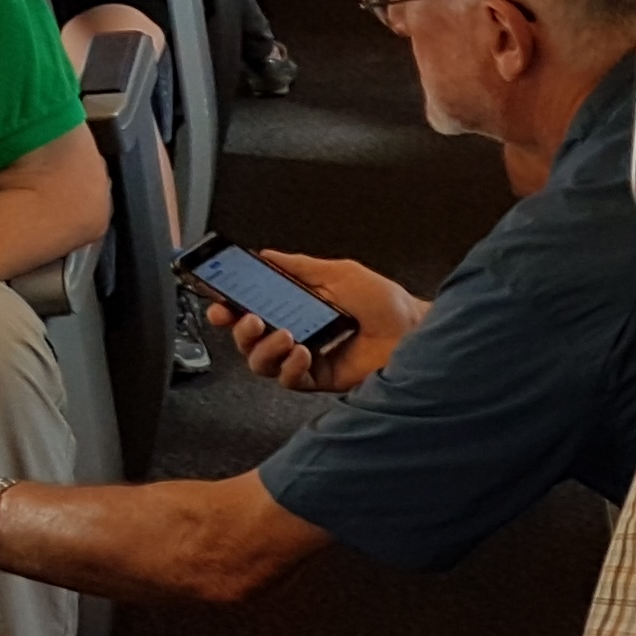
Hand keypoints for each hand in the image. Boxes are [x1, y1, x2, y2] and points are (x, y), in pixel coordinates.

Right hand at [205, 249, 416, 392]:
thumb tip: (267, 254)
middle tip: (249, 319)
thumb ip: (299, 266)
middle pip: (248, 340)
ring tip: (284, 335)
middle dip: (239, 330)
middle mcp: (297, 333)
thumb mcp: (339, 272)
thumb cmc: (385, 302)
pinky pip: (290, 380)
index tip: (221, 302)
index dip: (230, 308)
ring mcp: (306, 358)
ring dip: (264, 349)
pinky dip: (289, 367)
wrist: (415, 330)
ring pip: (262, 363)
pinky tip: (302, 352)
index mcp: (296, 307)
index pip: (251, 309)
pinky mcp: (320, 379)